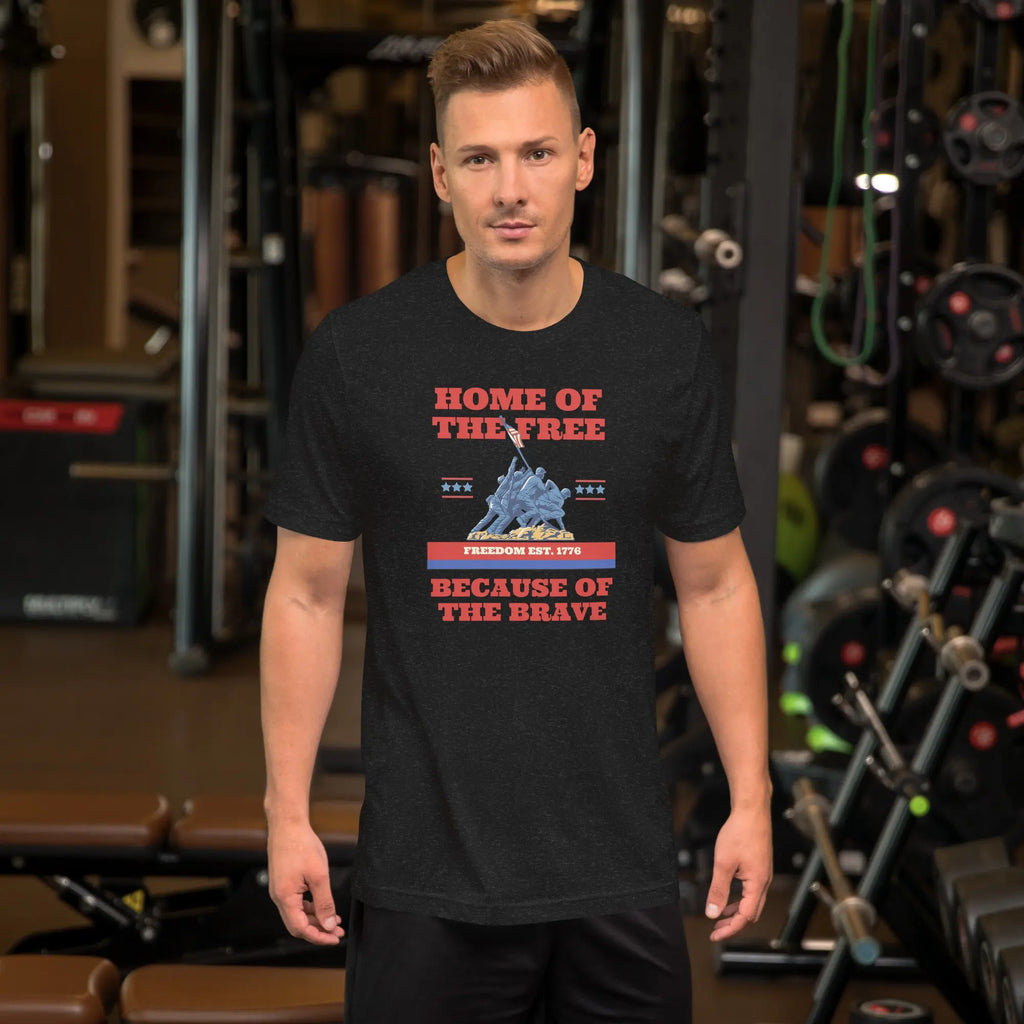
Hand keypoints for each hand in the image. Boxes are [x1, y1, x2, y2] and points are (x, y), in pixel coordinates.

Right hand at [267, 819, 344, 944]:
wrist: (287, 824)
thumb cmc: (302, 846)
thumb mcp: (319, 875)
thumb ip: (324, 902)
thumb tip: (328, 925)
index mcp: (285, 898)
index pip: (301, 929)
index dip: (318, 937)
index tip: (335, 938)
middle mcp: (278, 897)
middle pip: (298, 924)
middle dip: (318, 930)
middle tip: (337, 931)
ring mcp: (279, 890)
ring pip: (297, 914)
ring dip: (315, 919)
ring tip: (335, 920)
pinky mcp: (283, 883)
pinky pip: (296, 903)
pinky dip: (310, 907)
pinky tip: (323, 906)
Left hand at [705, 805, 772, 941]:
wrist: (752, 810)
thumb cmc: (740, 832)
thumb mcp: (723, 863)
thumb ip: (718, 889)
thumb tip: (712, 913)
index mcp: (757, 884)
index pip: (745, 917)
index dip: (730, 929)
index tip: (714, 935)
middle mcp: (764, 882)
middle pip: (751, 913)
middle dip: (734, 924)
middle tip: (716, 930)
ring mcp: (763, 874)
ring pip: (752, 903)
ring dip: (736, 912)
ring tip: (720, 917)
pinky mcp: (759, 867)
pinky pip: (751, 891)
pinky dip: (739, 899)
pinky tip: (728, 896)